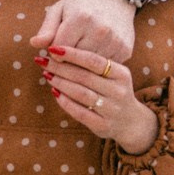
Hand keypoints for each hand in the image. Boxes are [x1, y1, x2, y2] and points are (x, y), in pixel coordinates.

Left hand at [35, 0, 134, 64]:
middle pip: (74, 61)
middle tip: (62, 59)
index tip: (52, 51)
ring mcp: (114, 41)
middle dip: (65, 63)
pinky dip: (97, 68)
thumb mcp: (60, 9)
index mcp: (80, 19)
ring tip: (77, 59)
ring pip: (89, 68)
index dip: (52, 53)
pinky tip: (94, 58)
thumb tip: (34, 44)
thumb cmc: (81, 5)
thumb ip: (47, 28)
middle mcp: (100, 30)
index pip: (58, 50)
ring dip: (81, 68)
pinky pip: (105, 69)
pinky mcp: (125, 50)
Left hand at [41, 46, 159, 154]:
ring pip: (81, 94)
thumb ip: (91, 62)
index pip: (94, 60)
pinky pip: (80, 112)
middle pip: (84, 77)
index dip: (72, 54)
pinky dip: (65, 102)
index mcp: (121, 74)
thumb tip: (58, 49)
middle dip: (60, 68)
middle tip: (43, 61)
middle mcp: (119, 91)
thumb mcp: (111, 74)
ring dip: (60, 83)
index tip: (52, 48)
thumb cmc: (113, 90)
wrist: (130, 121)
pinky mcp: (103, 125)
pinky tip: (55, 92)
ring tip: (47, 75)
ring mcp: (112, 110)